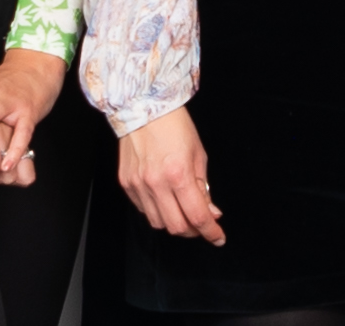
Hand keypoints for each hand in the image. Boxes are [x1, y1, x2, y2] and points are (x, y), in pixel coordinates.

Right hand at [119, 106, 225, 244]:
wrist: (144, 107)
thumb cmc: (175, 126)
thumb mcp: (198, 155)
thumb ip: (203, 187)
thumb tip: (210, 212)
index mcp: (178, 174)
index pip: (197, 216)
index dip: (211, 231)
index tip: (218, 237)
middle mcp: (156, 183)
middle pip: (176, 227)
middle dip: (193, 231)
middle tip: (202, 225)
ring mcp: (138, 185)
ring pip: (158, 223)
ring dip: (174, 222)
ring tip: (183, 210)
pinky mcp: (126, 184)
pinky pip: (143, 210)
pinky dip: (157, 211)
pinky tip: (165, 200)